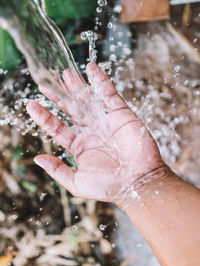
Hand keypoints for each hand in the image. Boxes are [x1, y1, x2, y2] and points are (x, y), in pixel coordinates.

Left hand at [27, 63, 162, 207]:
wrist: (138, 182)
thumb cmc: (109, 186)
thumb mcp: (77, 182)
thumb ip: (57, 170)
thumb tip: (38, 158)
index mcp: (79, 145)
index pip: (58, 127)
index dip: (45, 116)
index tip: (32, 105)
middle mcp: (90, 131)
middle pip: (71, 109)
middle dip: (59, 95)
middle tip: (47, 80)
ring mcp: (105, 121)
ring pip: (87, 98)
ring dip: (76, 85)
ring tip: (64, 72)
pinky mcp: (120, 113)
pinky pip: (108, 93)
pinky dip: (100, 80)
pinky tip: (90, 68)